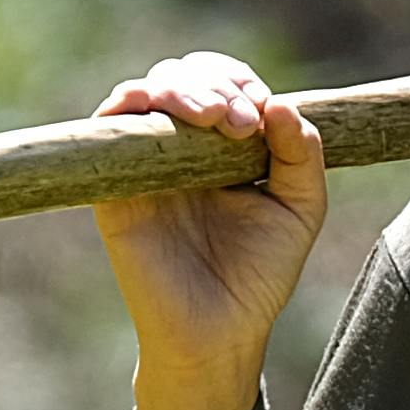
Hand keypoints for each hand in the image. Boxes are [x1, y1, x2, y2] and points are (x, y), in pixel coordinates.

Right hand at [93, 52, 324, 409]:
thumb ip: (302, 155)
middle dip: (213, 85)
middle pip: (184, 76)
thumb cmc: (259, 276)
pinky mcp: (113, 188)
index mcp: (225, 145)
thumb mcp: (299, 209)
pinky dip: (128, 105)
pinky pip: (107, 129)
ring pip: (146, 92)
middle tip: (236, 123)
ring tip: (210, 117)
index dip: (240, 83)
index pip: (225, 83)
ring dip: (179, 89)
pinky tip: (155, 109)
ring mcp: (145, 163)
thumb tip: (281, 103)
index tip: (260, 116)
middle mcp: (182, 146)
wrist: (217, 334)